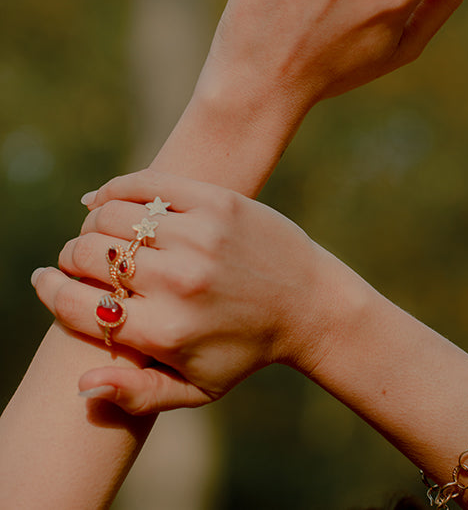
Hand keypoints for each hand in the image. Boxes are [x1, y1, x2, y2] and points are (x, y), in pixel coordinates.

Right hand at [32, 170, 340, 414]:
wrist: (309, 304)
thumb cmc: (244, 350)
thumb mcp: (196, 389)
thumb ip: (135, 396)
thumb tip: (79, 385)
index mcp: (166, 333)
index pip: (77, 305)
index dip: (50, 290)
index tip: (44, 280)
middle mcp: (179, 282)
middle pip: (89, 255)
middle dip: (71, 257)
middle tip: (78, 259)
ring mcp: (199, 236)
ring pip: (112, 216)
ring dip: (94, 222)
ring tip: (99, 232)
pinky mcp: (217, 201)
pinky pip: (148, 184)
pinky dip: (117, 188)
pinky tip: (107, 198)